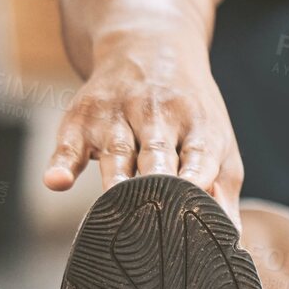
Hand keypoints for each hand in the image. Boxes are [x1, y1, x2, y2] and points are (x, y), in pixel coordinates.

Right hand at [43, 36, 245, 225]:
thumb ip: (223, 190)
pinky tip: (57, 181)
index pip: (200, 156)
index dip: (197, 182)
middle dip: (157, 188)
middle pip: (157, 157)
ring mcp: (118, 116)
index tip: (194, 210)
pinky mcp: (83, 118)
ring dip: (117, 182)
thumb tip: (232, 240)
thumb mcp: (217, 142)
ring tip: (115, 213)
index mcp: (199, 125)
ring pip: (118, 153)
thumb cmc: (191, 113)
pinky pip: (70, 144)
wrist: (150, 49)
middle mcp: (159, 117)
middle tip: (156, 226)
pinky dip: (63, 162)